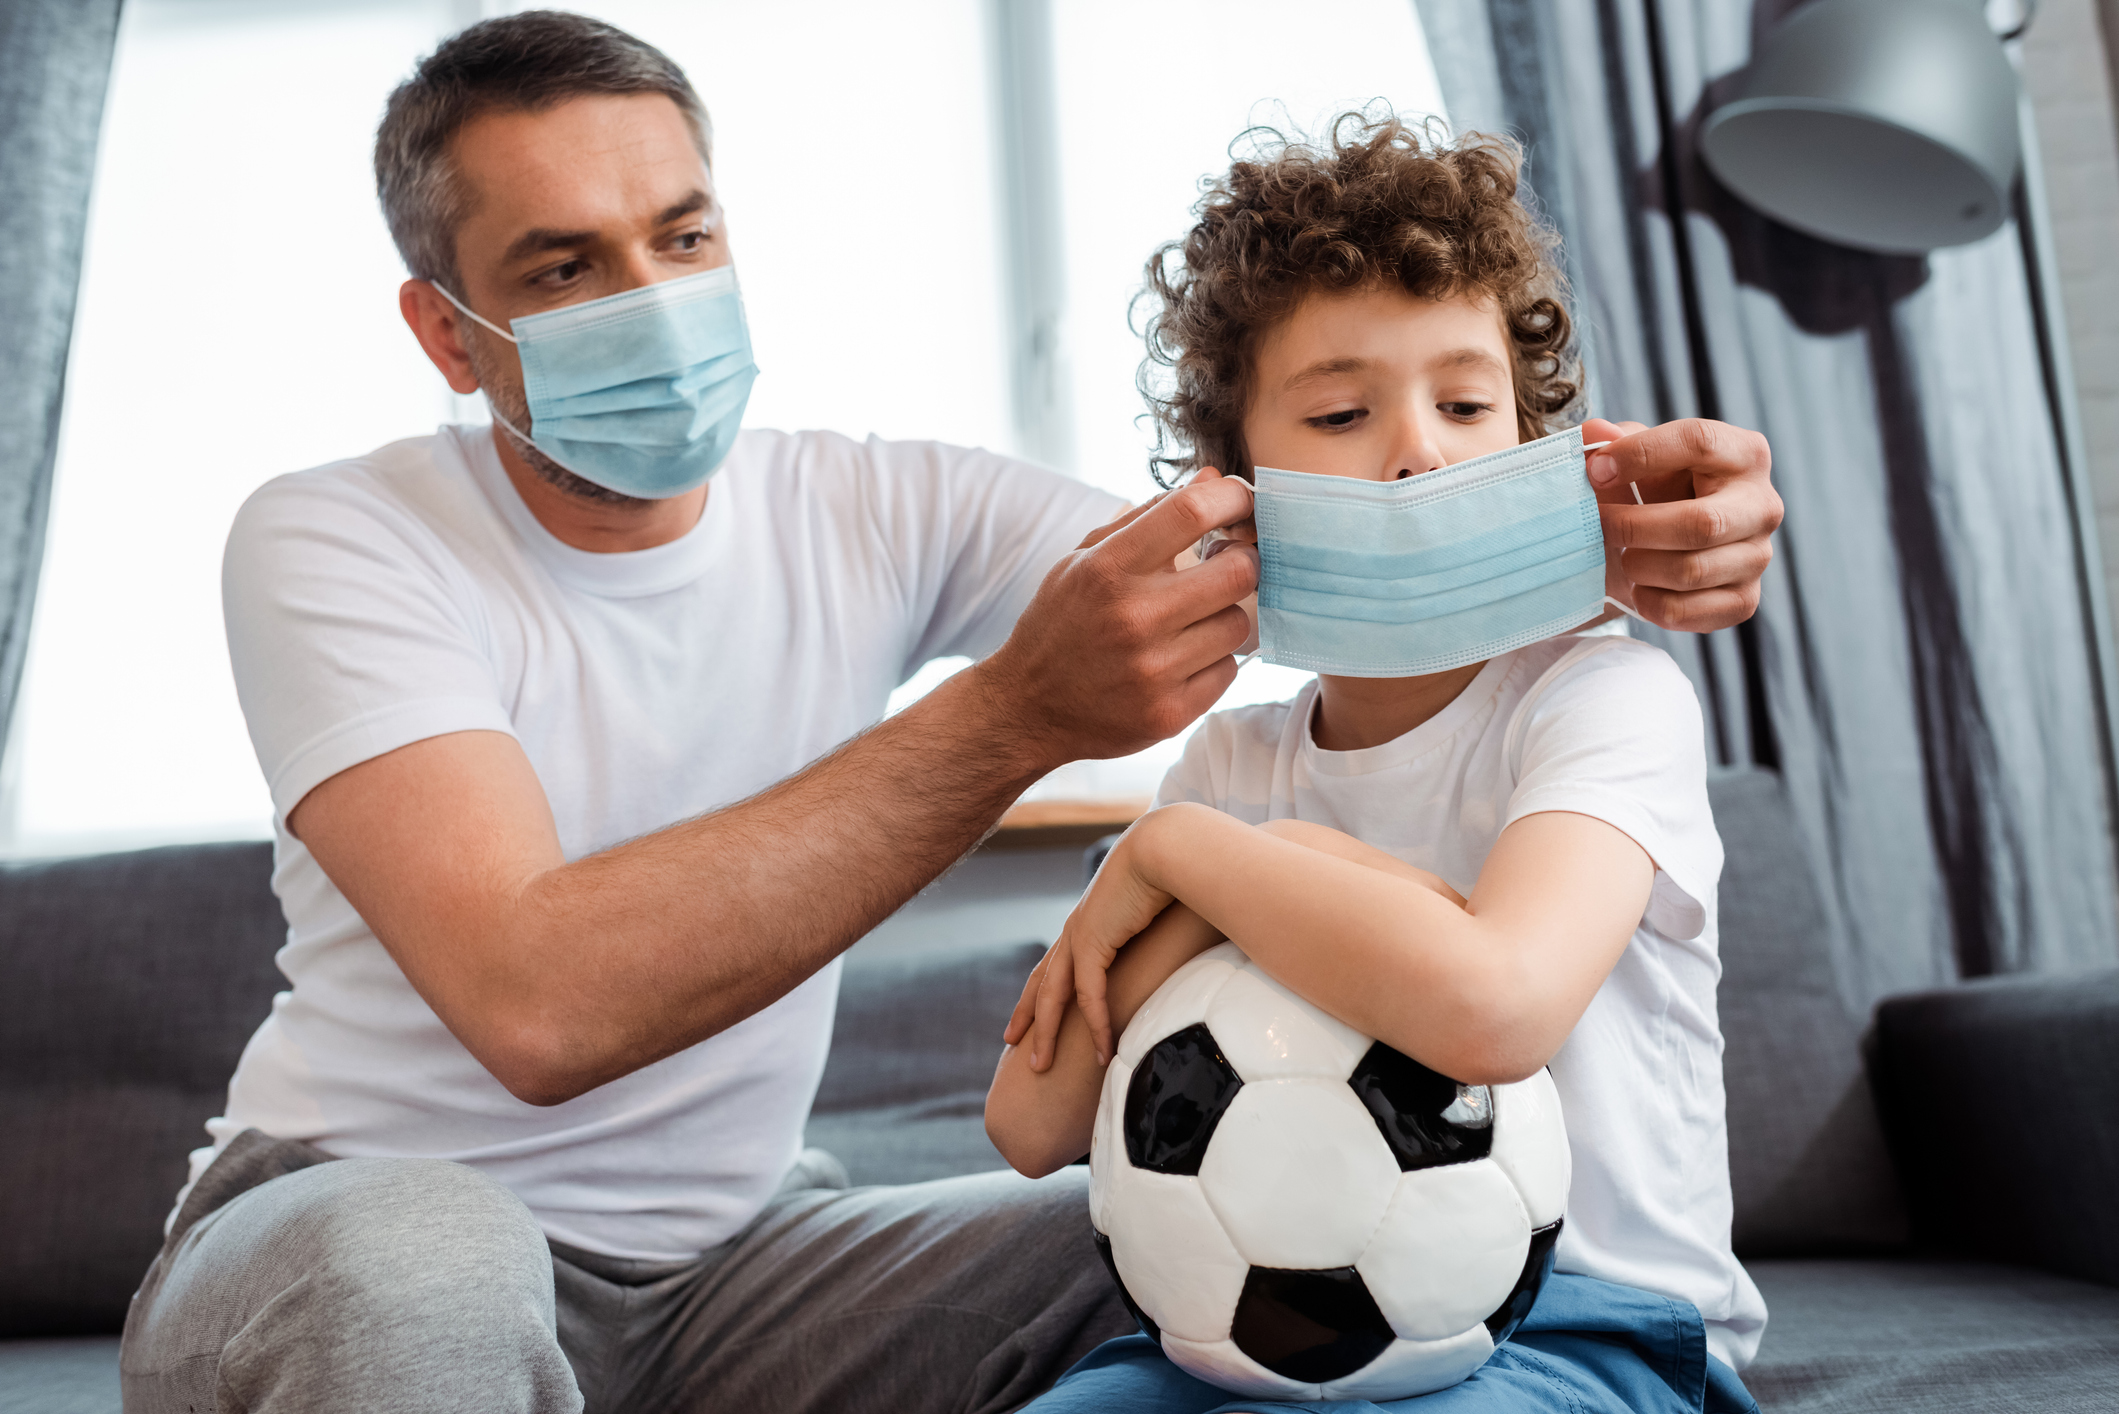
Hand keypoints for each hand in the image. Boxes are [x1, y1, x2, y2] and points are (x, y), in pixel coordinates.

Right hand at [972, 475, 1257, 767]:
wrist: (1029, 708)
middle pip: (1238, 571)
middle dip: (1243, 561)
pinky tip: (1180, 661)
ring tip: (1191, 621)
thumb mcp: (1086, 559)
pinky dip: (1212, 662)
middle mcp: (1133, 618)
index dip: (1233, 498)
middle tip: (1227, 564)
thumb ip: (1149, 517)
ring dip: (1223, 617)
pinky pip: (1228, 670)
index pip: (1192, 512)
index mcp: (1108, 569)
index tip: (1241, 502)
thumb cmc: (1062, 622)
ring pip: (1238, 625)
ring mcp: (1153, 670)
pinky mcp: (1170, 713)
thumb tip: (1214, 479)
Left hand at [1003, 822, 1178, 1069]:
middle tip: (1012, 1044)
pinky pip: (1089, 995)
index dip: (1040, 990)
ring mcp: (1080, 935)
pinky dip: (1096, 1024)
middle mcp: (1076, 929)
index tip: (1028, 1014)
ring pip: (1053, 996)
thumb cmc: (1169, 872)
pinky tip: (1103, 1050)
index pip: (1055, 963)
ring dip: (1046, 1033)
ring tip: (1041, 1066)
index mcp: (1086, 921)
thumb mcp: (1154, 908)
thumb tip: (1170, 940)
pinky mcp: (1093, 942)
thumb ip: (1154, 929)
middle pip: (1041, 982)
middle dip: (1026, 1016)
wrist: (1164, 847)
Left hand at [1582, 417, 1781, 632]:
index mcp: (1744, 454)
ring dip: (1638, 565)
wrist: (1670, 544)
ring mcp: (1758, 557)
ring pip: (1689, 571)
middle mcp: (1763, 505)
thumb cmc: (1653, 489)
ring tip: (1622, 554)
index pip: (1698, 442)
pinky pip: (1686, 612)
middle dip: (1633, 526)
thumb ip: (1610, 440)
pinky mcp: (1744, 601)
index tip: (1595, 471)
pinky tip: (1637, 586)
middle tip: (1597, 525)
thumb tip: (1597, 433)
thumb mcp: (1634, 455)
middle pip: (1700, 523)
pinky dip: (1648, 602)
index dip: (1640, 454)